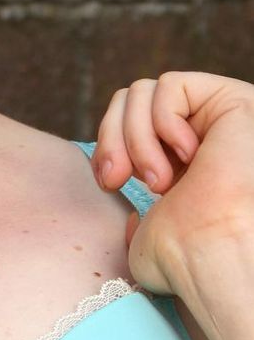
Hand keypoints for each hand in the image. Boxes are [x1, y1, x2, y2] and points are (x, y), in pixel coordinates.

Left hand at [92, 71, 253, 295]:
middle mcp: (202, 135)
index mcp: (183, 163)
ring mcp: (217, 116)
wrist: (210, 253)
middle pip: (129, 100)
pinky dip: (164, 120)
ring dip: (138, 138)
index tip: (106, 183)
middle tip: (119, 178)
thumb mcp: (146, 234)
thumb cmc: (181, 255)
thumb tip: (134, 219)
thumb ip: (140, 219)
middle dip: (114, 139)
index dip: (107, 145)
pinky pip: (170, 84)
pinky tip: (188, 155)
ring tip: (158, 179)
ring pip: (144, 91)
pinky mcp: (232, 99)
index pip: (125, 122)